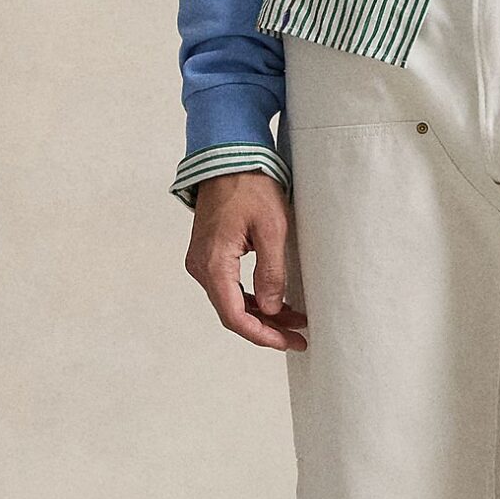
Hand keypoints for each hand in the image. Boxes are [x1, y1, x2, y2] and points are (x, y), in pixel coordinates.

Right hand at [186, 172, 308, 349]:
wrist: (228, 156)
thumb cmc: (250, 185)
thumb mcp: (272, 228)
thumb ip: (271, 272)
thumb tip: (272, 309)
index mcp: (214, 263)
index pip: (235, 316)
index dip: (263, 335)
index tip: (289, 341)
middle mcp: (201, 266)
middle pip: (232, 313)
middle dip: (267, 328)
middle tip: (299, 336)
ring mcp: (201, 260)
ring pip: (231, 301)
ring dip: (261, 314)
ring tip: (295, 320)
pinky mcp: (209, 253)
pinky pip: (228, 286)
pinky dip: (251, 298)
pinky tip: (275, 301)